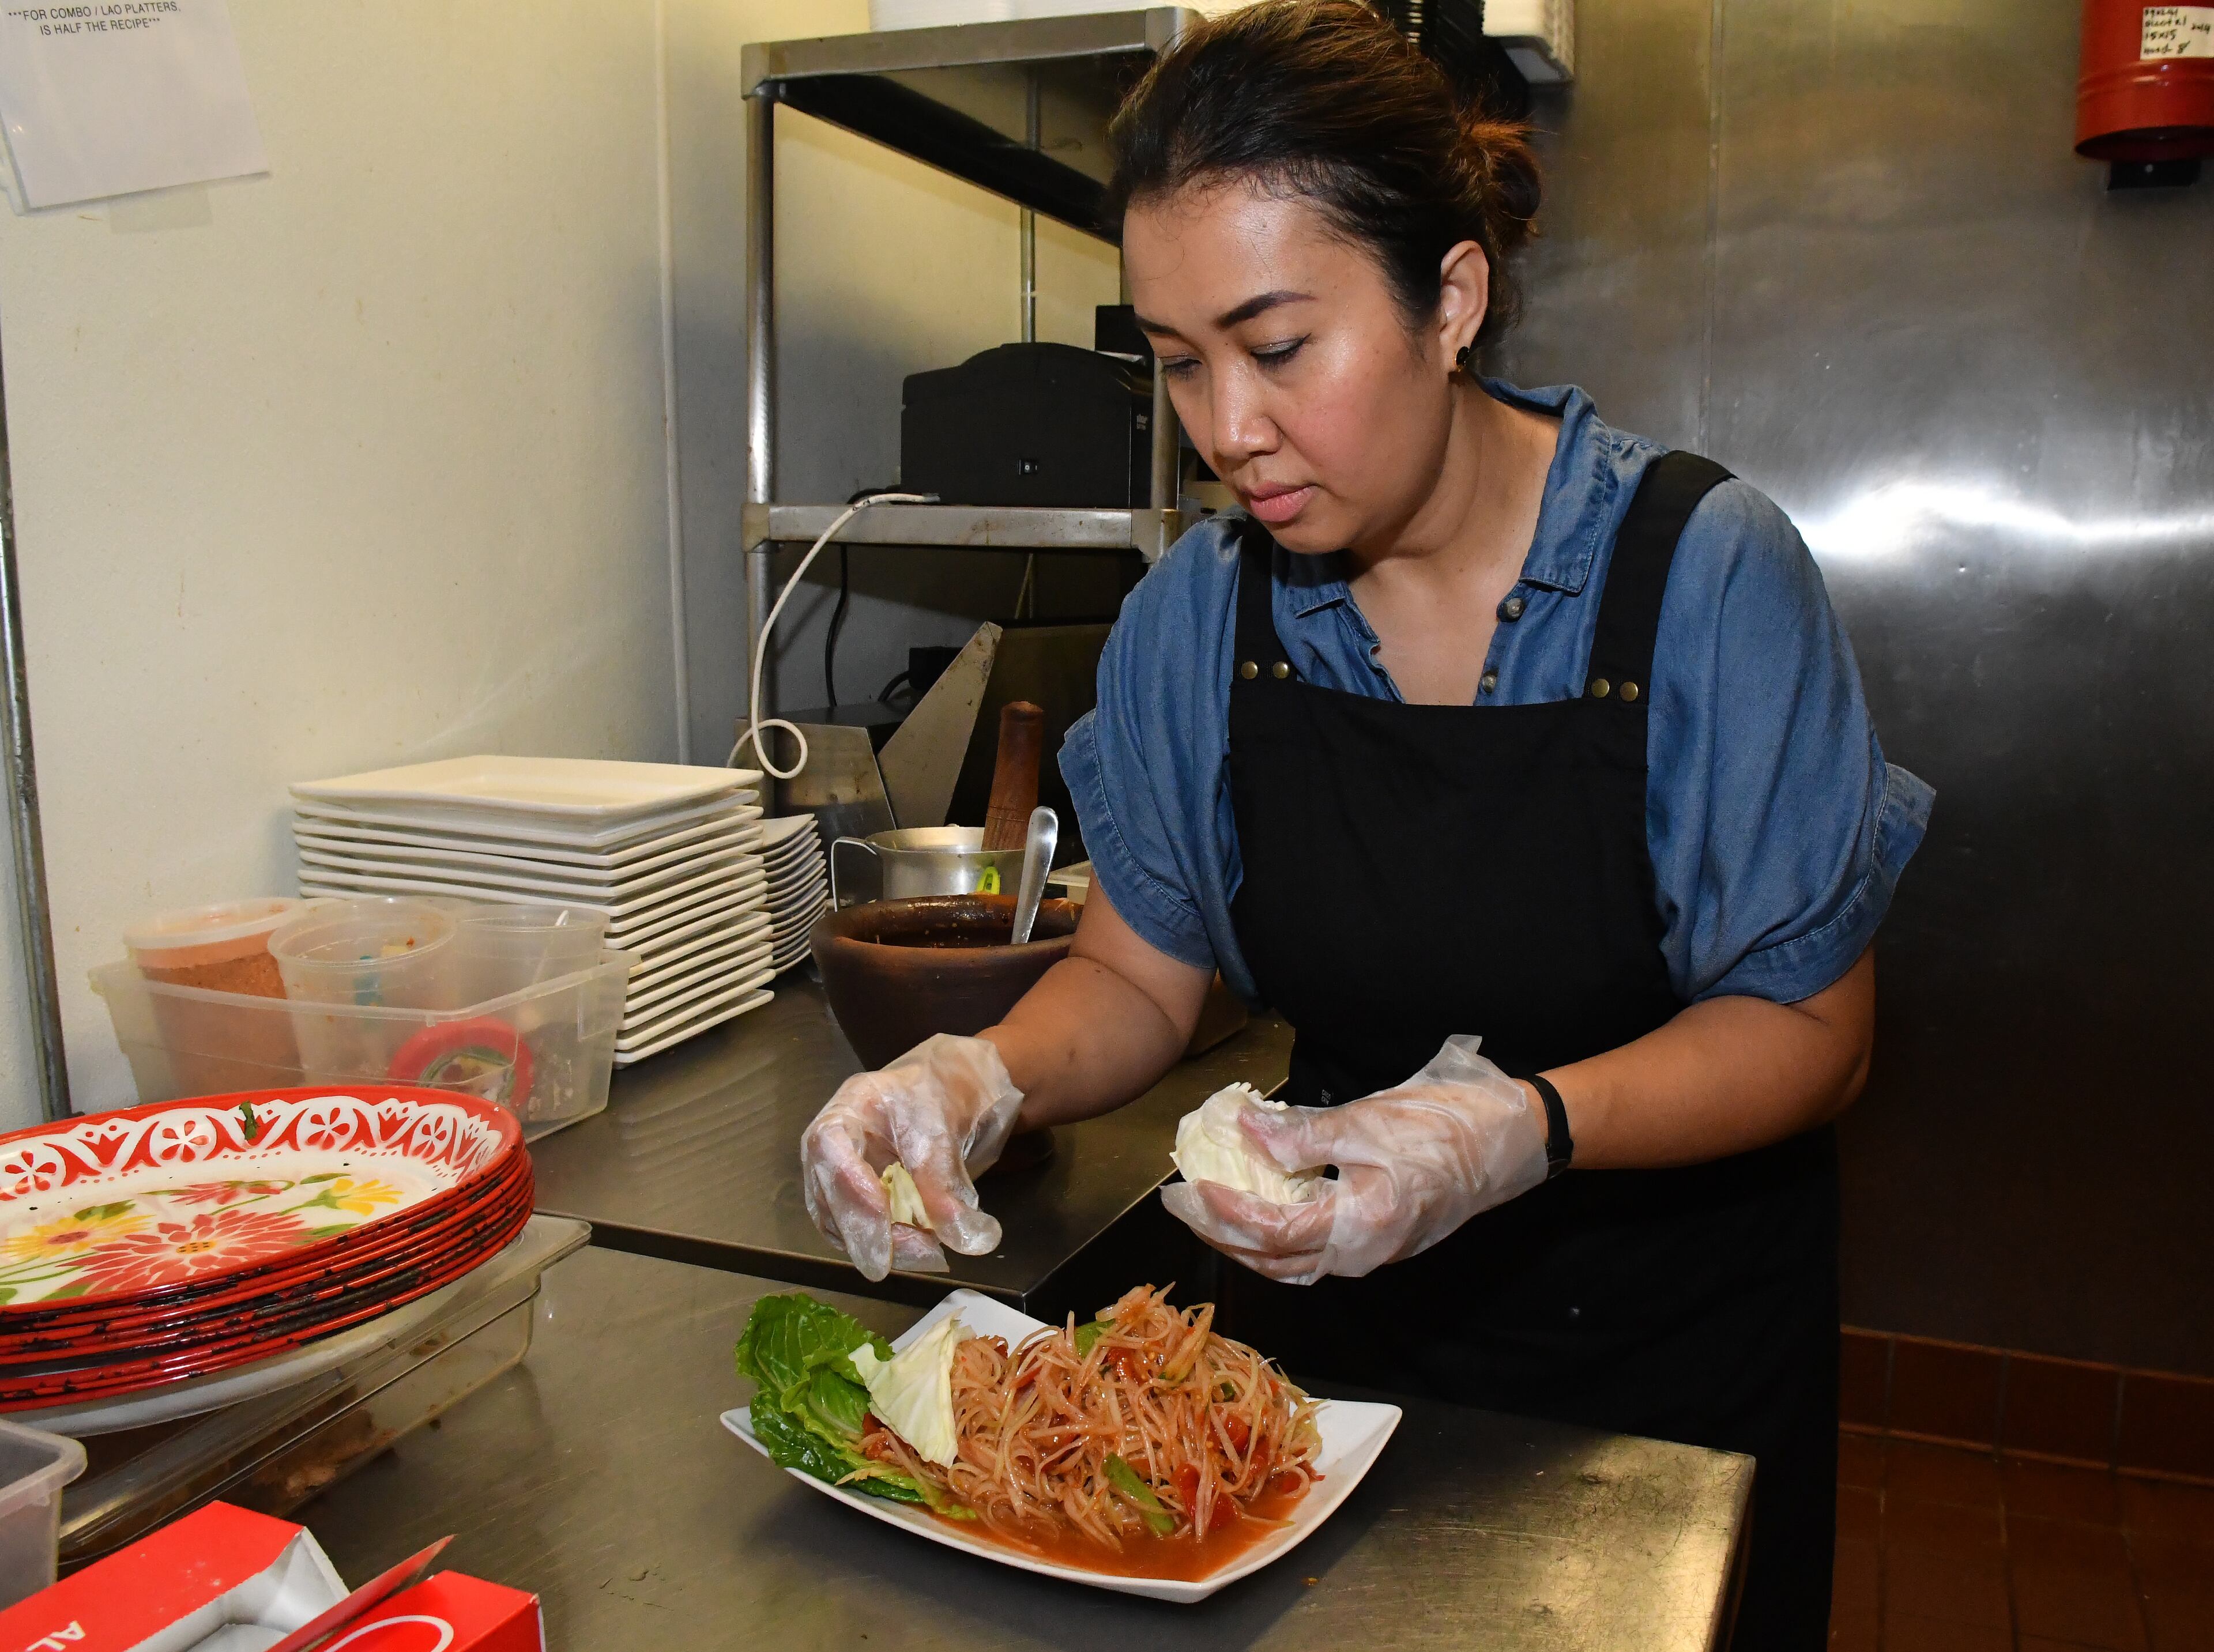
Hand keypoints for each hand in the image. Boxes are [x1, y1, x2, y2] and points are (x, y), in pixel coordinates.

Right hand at [799, 1033, 1023, 1280]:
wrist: (952, 1090)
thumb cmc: (942, 1093)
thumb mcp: (946, 1127)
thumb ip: (946, 1182)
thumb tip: (967, 1239)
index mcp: (848, 1108)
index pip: (831, 1150)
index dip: (854, 1194)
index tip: (887, 1231)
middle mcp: (831, 1146)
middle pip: (830, 1197)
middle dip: (873, 1234)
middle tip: (925, 1255)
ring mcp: (838, 1177)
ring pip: (842, 1225)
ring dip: (887, 1247)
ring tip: (934, 1253)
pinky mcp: (855, 1202)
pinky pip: (861, 1235)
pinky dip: (892, 1249)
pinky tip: (924, 1248)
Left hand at [1159, 1036, 1547, 1284]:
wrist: (1512, 1140)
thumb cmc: (1444, 1124)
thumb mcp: (1365, 1120)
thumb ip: (1301, 1134)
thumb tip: (1244, 1132)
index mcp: (1361, 1224)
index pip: (1273, 1232)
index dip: (1225, 1214)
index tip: (1190, 1188)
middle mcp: (1365, 1252)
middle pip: (1276, 1261)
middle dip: (1223, 1236)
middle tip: (1182, 1205)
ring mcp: (1376, 1252)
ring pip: (1296, 1265)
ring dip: (1249, 1243)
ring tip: (1212, 1212)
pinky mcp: (1383, 1241)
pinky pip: (1319, 1254)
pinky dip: (1282, 1238)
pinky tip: (1265, 1209)